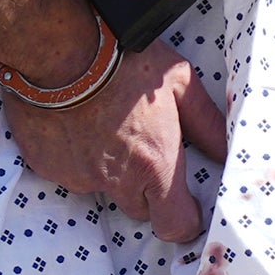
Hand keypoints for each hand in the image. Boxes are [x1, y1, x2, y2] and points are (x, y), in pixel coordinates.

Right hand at [2, 40, 229, 240]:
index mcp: (154, 164)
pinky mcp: (47, 168)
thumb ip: (207, 124)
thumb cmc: (124, 58)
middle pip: (140, 208)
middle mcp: (116, 180)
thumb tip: (227, 152)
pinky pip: (68, 173)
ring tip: (105, 124)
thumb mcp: (179, 82)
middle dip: (146, 187)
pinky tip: (77, 121)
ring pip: (103, 189)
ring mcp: (78, 177)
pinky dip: (75, 156)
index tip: (186, 203)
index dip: (184, 219)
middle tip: (142, 143)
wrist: (59, 47)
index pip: (175, 227)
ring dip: (109, 169)